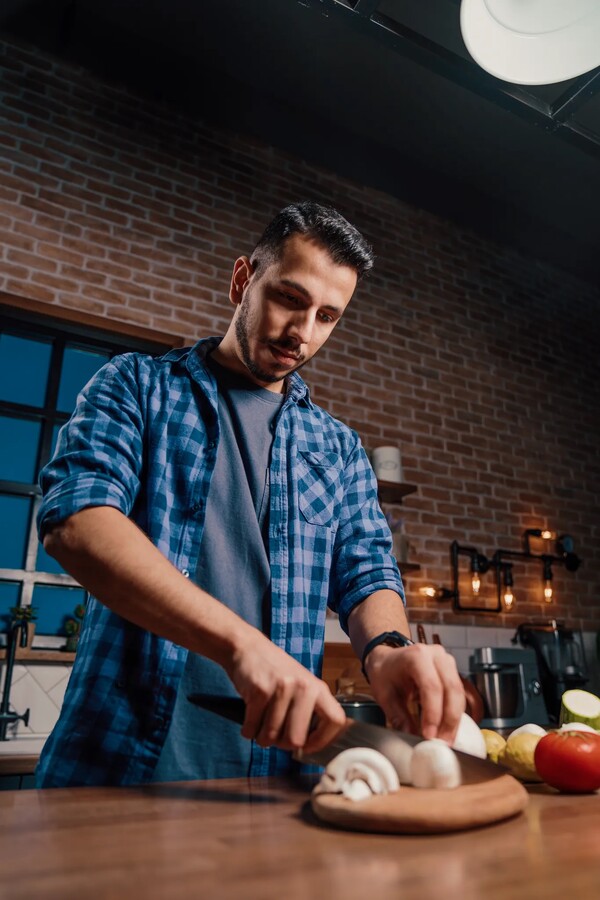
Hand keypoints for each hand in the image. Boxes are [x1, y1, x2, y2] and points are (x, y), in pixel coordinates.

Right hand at [226, 633, 346, 753]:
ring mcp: (282, 688)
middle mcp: (303, 687)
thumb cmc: (274, 671)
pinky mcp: (259, 691)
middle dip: (281, 744)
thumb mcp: (300, 684)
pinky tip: (249, 719)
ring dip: (261, 737)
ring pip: (271, 736)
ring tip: (260, 724)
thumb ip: (307, 710)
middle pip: (296, 739)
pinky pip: (252, 728)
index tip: (307, 746)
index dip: (322, 740)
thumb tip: (307, 746)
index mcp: (317, 688)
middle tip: (275, 734)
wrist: (247, 647)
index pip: (335, 720)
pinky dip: (248, 729)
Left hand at [364, 642, 465, 742]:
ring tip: (445, 740)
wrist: (387, 660)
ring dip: (454, 720)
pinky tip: (447, 730)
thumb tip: (412, 736)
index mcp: (416, 656)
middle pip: (452, 689)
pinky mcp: (452, 671)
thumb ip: (399, 716)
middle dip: (449, 720)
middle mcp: (436, 655)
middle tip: (442, 743)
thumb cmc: (384, 673)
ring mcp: (446, 662)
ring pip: (459, 693)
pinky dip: (454, 714)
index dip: (433, 713)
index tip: (429, 735)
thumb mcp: (384, 695)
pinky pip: (458, 694)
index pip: (431, 686)